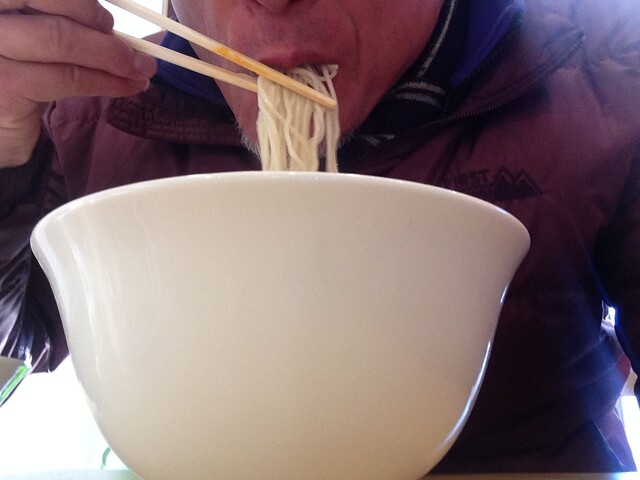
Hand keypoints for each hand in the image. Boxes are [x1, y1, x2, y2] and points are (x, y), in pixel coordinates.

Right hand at [0, 0, 156, 167]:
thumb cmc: (20, 75)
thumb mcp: (38, 42)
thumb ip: (65, 23)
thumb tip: (118, 27)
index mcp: (0, 2)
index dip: (78, 0)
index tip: (106, 19)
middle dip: (94, 18)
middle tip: (130, 46)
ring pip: (60, 38)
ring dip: (111, 55)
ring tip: (140, 70)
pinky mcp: (5, 85)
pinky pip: (67, 77)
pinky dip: (106, 82)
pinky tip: (128, 87)